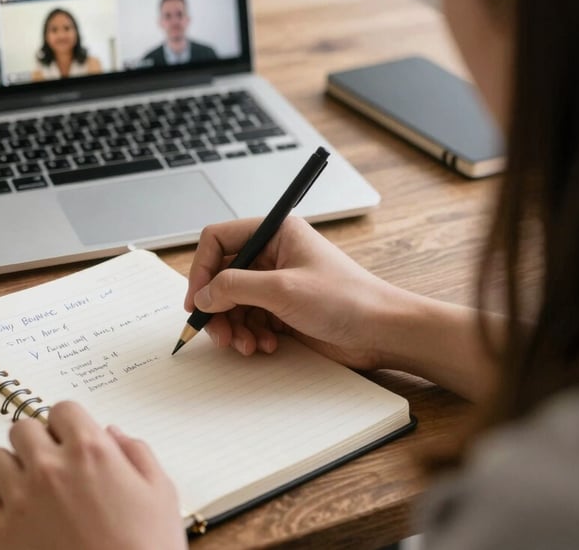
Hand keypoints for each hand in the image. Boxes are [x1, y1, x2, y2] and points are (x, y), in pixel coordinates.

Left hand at [0, 401, 186, 549]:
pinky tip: (13, 511)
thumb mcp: (160, 493)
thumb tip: (113, 434)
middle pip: (22, 428)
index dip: (69, 423)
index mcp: (91, 451)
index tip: (73, 437)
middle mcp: (51, 468)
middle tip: (52, 460)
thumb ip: (137, 453)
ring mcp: (22, 501)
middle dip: (37, 440)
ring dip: (11, 466)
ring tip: (30, 485)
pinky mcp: (1, 535)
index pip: (62, 409)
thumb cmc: (147, 548)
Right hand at [184, 216, 407, 368]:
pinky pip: (249, 319)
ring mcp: (277, 283)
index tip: (197, 299)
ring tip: (246, 345)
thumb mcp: (283, 289)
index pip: (219, 240)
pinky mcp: (283, 308)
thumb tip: (204, 294)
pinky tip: (265, 346)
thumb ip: (235, 287)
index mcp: (275, 233)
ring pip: (233, 301)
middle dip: (217, 306)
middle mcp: (273, 254)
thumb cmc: (346, 299)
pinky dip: (250, 335)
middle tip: (217, 333)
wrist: (382, 331)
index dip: (202, 268)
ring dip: (233, 326)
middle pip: (222, 275)